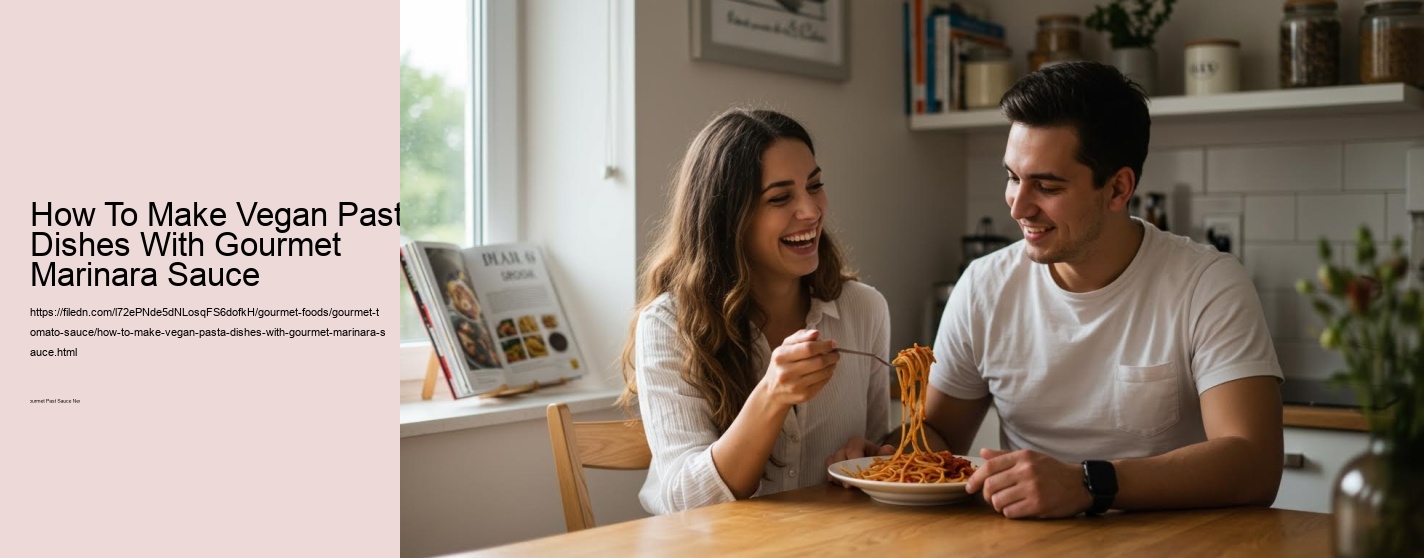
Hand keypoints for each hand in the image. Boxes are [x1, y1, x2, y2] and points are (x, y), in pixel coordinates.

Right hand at [757, 329, 839, 407]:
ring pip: (823, 372)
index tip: (832, 343)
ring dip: (832, 365)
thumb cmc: (782, 365)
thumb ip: (800, 336)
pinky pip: (823, 382)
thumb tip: (816, 333)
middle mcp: (786, 372)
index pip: (808, 348)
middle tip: (836, 353)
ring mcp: (796, 385)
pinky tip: (827, 370)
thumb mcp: (786, 346)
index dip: (824, 345)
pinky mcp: (804, 395)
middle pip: (818, 361)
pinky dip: (829, 374)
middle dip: (832, 355)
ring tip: (832, 361)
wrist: (773, 391)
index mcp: (781, 356)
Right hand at [824, 436, 894, 487]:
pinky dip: (833, 479)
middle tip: (849, 484)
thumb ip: (886, 452)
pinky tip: (841, 485)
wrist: (869, 459)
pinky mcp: (833, 467)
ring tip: (845, 485)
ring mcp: (837, 457)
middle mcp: (844, 448)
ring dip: (836, 475)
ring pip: (830, 463)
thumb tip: (888, 450)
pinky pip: (828, 471)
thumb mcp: (881, 453)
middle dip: (843, 470)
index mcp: (856, 443)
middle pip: (839, 456)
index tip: (858, 472)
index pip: (852, 449)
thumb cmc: (874, 456)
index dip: (854, 460)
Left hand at [964, 448, 1091, 518]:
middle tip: (991, 499)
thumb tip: (983, 453)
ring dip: (998, 506)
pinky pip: (1011, 512)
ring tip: (1005, 504)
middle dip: (986, 496)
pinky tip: (1017, 509)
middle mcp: (1026, 471)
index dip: (975, 478)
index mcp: (1022, 457)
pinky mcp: (1038, 505)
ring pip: (998, 501)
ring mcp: (1032, 488)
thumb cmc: (1052, 471)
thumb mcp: (1030, 457)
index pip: (990, 466)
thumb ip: (1005, 456)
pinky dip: (1009, 513)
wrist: (1079, 484)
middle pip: (991, 486)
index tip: (970, 487)